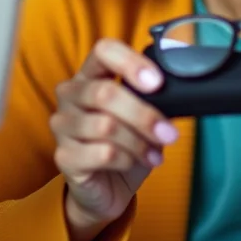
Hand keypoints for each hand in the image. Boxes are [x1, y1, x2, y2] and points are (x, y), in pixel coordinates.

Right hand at [50, 38, 176, 240]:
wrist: (107, 188)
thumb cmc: (126, 145)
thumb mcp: (143, 117)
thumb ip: (153, 100)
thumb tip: (178, 92)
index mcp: (91, 75)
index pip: (104, 51)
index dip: (131, 62)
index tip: (157, 82)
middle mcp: (70, 95)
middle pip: (105, 93)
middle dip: (144, 115)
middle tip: (168, 133)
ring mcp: (62, 125)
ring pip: (105, 126)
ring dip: (139, 142)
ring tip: (155, 154)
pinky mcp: (64, 157)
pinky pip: (102, 153)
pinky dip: (126, 160)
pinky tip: (134, 163)